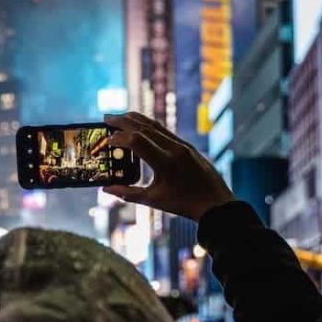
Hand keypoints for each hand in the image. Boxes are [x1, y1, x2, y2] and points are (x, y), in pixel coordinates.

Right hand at [103, 112, 235, 220]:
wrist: (215, 203)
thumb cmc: (184, 204)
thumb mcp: (154, 200)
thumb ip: (127, 193)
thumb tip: (106, 189)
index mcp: (166, 163)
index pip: (137, 141)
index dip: (118, 138)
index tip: (106, 141)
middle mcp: (175, 148)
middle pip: (144, 127)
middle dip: (123, 121)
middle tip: (106, 118)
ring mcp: (182, 145)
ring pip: (155, 125)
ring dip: (135, 119)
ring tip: (119, 117)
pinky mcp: (187, 145)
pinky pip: (164, 130)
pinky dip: (148, 126)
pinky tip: (139, 126)